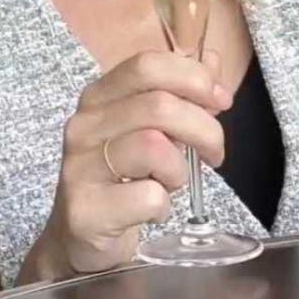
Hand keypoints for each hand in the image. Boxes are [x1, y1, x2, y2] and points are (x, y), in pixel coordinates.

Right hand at [28, 49, 232, 278]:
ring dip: (179, 170)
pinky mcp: (86, 209)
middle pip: (158, 105)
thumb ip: (181, 95)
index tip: (220, 100)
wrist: (78, 238)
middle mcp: (84, 125)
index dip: (192, 78)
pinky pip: (148, 197)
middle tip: (213, 153)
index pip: (146, 65)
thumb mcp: (149, 130)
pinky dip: (163, 206)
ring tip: (172, 183)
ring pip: (154, 147)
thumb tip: (213, 61)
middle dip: (203, 129)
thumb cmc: (120, 178)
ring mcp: (80, 166)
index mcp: (99, 97)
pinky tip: (151, 210)